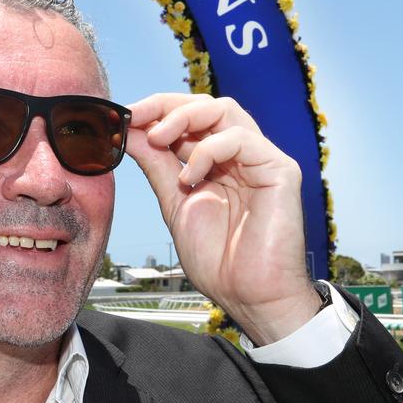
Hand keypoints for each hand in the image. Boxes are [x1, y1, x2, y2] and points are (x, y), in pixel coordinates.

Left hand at [126, 93, 320, 343]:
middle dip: (165, 105)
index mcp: (217, 161)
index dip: (157, 110)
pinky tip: (189, 177)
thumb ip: (156, 165)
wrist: (248, 297)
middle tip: (134, 117)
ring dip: (183, 118)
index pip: (189, 117)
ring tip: (158, 139)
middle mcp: (240, 154)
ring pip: (224, 110)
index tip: (123, 116)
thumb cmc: (218, 259)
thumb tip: (129, 132)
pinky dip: (207, 150)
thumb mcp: (175, 203)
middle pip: (205, 105)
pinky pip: (241, 139)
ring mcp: (261, 159)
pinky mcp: (280, 169)